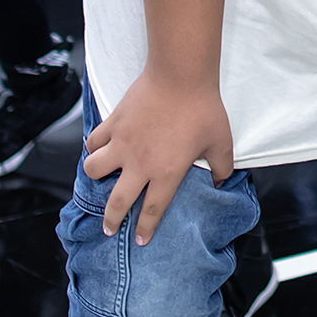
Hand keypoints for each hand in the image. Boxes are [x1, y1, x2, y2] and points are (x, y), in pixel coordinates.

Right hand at [83, 69, 234, 245]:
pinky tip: (97, 148)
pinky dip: (93, 147)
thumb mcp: (221, 143)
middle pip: (117, 201)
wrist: (181, 76)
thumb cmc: (203, 109)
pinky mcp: (113, 123)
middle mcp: (139, 164)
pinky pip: (94, 141)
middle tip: (108, 229)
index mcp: (166, 173)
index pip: (152, 210)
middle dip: (111, 220)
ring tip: (99, 179)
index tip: (140, 240)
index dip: (145, 229)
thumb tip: (222, 182)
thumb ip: (222, 168)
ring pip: (94, 170)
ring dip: (95, 178)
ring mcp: (122, 143)